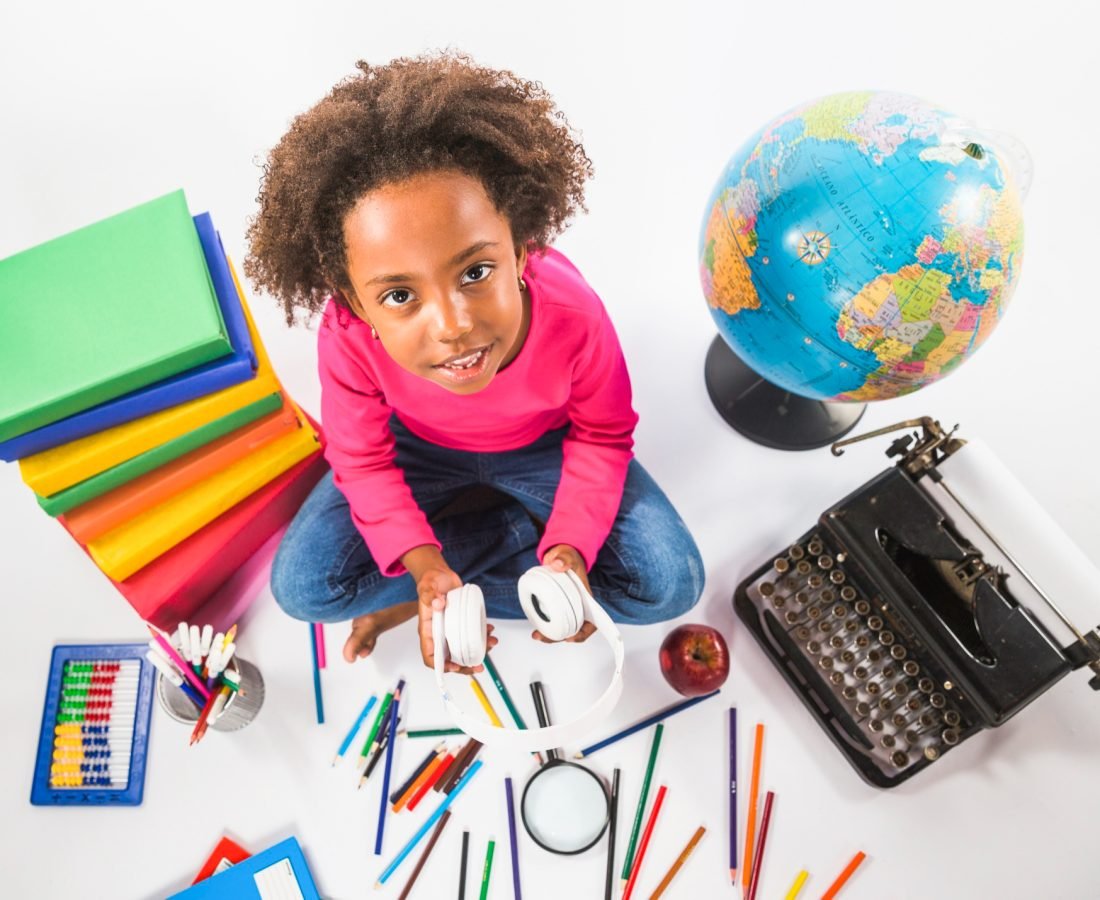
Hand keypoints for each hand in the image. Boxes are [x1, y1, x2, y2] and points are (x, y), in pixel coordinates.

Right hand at [404, 545, 496, 673]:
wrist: (440, 575)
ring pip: (464, 647)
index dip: (442, 665)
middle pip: (449, 657)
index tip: (455, 666)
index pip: (430, 656)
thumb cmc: (430, 582)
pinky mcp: (461, 622)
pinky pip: (471, 634)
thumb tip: (438, 603)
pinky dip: (482, 635)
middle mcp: (440, 633)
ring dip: (478, 649)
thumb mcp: (427, 586)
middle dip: (465, 664)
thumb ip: (429, 595)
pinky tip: (489, 629)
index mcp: (428, 630)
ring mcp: (451, 629)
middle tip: (479, 666)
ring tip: (491, 643)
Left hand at [534, 544, 597, 643]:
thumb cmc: (569, 559)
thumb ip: (564, 558)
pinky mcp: (556, 608)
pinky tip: (537, 629)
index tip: (572, 638)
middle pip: (574, 630)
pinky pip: (554, 622)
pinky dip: (546, 628)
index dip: (584, 633)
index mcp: (586, 599)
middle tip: (544, 637)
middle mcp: (578, 607)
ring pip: (563, 629)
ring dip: (551, 636)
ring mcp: (567, 609)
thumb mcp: (568, 555)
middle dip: (560, 637)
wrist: (560, 558)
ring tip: (537, 635)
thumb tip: (557, 565)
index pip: (593, 622)